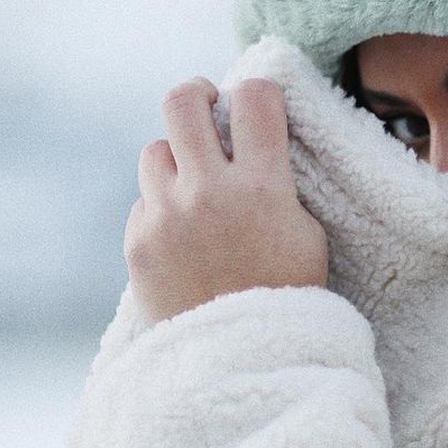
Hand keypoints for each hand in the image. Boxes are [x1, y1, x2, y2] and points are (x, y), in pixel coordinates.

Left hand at [124, 76, 328, 324]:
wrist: (241, 356)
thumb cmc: (287, 291)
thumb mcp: (308, 231)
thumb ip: (280, 182)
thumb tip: (256, 141)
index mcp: (262, 186)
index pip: (255, 97)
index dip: (259, 91)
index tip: (258, 104)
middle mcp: (209, 192)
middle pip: (181, 100)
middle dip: (196, 93)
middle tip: (207, 105)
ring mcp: (166, 216)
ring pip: (155, 149)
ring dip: (177, 158)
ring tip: (196, 185)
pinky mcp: (138, 241)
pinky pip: (144, 201)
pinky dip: (163, 209)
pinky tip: (185, 237)